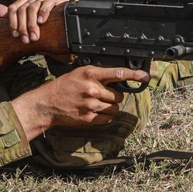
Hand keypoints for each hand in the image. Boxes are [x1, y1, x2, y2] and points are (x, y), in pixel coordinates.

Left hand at [0, 0, 68, 43]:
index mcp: (25, 1)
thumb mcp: (28, 26)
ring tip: (35, 37)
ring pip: (33, 7)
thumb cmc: (45, 27)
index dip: (12, 22)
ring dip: (32, 24)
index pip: (13, 8)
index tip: (15, 36)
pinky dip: (44, 11)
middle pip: (23, 9)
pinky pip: (48, 2)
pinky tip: (42, 21)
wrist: (65, 28)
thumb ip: (13, 18)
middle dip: (23, 27)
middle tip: (26, 40)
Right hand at [12, 65, 146, 139]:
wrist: (47, 104)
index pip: (118, 73)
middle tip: (103, 95)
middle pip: (118, 96)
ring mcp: (91, 105)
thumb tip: (119, 77)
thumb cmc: (64, 86)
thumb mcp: (80, 73)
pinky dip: (105, 116)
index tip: (145, 76)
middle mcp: (92, 88)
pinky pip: (108, 119)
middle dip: (114, 96)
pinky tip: (95, 112)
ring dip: (110, 107)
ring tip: (97, 104)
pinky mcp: (89, 118)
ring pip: (114, 108)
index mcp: (91, 74)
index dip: (134, 74)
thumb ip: (99, 75)